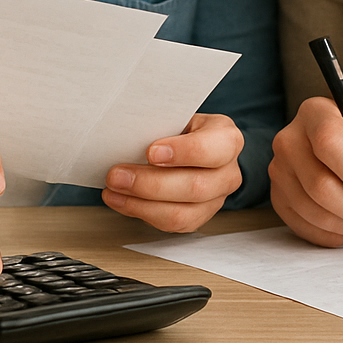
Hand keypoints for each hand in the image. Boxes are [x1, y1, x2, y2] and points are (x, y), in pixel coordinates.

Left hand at [101, 112, 244, 232]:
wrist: (189, 146)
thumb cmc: (180, 129)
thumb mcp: (176, 117)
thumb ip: (160, 126)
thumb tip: (124, 136)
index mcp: (227, 139)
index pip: (211, 149)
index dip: (182, 152)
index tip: (150, 152)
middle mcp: (228, 173)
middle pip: (195, 187)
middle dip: (150, 183)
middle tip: (117, 175)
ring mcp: (216, 199)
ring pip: (182, 213)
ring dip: (141, 203)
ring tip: (114, 189)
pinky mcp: (199, 218)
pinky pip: (171, 224)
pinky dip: (140, 212)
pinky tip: (120, 200)